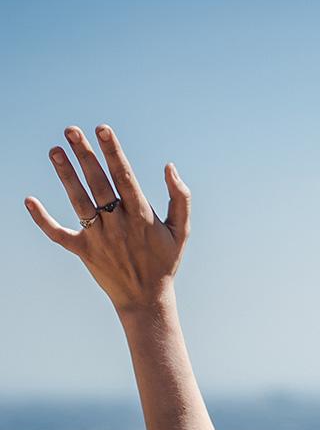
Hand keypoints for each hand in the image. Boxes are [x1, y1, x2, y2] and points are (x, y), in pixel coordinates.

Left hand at [24, 124, 190, 313]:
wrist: (146, 299)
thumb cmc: (164, 261)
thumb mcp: (181, 231)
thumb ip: (180, 198)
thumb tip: (170, 167)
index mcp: (142, 216)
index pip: (125, 177)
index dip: (113, 152)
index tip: (103, 130)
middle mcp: (118, 225)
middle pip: (98, 184)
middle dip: (85, 155)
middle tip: (71, 130)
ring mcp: (99, 238)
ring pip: (79, 202)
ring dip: (66, 176)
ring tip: (55, 150)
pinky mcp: (83, 251)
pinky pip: (59, 234)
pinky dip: (43, 220)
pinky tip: (29, 200)